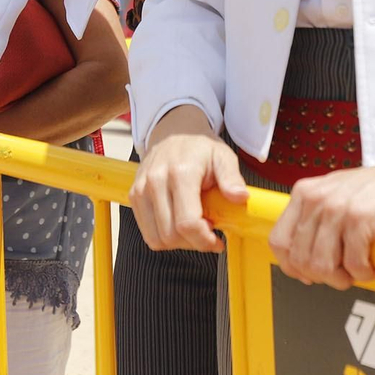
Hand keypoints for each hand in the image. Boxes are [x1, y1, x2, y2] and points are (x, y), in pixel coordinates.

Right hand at [130, 106, 247, 252]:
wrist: (173, 131)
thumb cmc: (200, 148)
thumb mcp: (223, 156)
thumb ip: (231, 178)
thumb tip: (240, 197)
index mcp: (181, 172)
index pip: (187, 222)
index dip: (204, 240)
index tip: (217, 240)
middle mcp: (156, 181)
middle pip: (171, 235)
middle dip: (194, 243)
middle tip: (208, 232)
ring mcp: (141, 189)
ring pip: (156, 239)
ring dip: (178, 243)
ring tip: (194, 228)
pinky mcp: (134, 196)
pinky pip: (147, 233)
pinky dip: (164, 237)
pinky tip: (179, 224)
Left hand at [268, 147, 374, 289]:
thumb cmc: (374, 189)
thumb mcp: (332, 194)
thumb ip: (312, 220)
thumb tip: (300, 262)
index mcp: (305, 193)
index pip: (279, 241)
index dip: (291, 266)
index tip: (307, 274)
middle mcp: (318, 199)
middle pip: (301, 260)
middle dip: (321, 277)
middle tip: (341, 274)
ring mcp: (339, 208)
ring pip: (323, 266)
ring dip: (342, 278)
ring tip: (357, 270)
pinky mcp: (363, 219)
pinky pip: (354, 264)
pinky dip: (364, 273)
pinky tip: (372, 266)